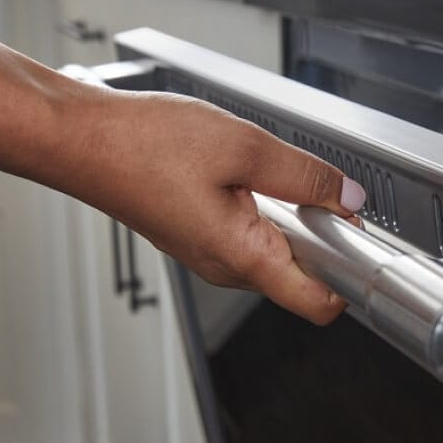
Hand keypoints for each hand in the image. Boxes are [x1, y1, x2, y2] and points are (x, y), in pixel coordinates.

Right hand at [57, 87, 365, 325]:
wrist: (79, 139)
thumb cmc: (142, 146)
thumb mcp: (245, 147)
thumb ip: (305, 176)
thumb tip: (348, 196)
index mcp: (242, 256)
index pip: (318, 304)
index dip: (352, 275)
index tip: (362, 236)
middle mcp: (225, 267)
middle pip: (300, 274)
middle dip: (323, 234)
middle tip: (319, 186)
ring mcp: (208, 254)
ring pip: (273, 249)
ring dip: (289, 215)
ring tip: (272, 170)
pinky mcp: (195, 235)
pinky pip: (245, 232)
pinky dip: (260, 207)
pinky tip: (244, 171)